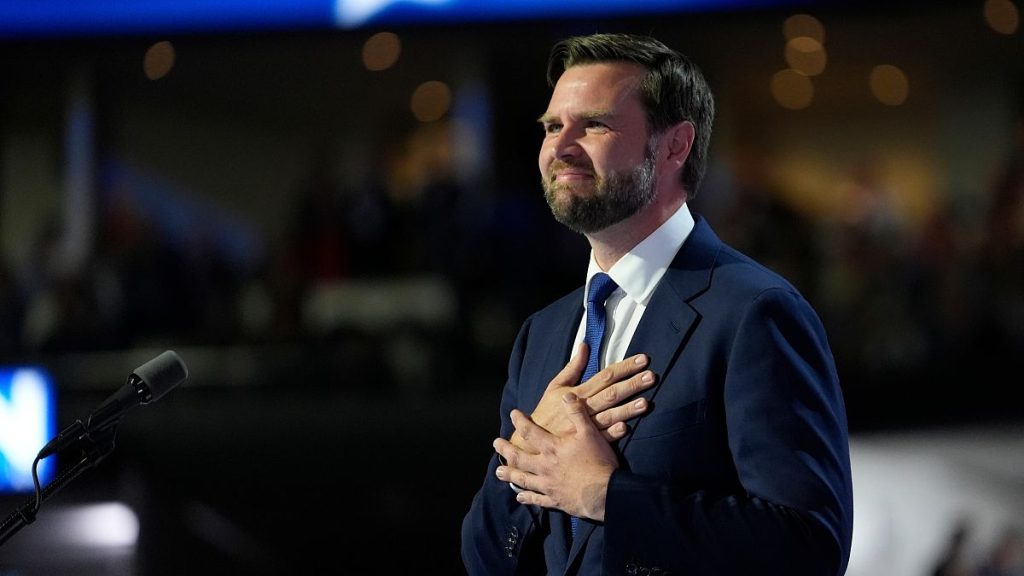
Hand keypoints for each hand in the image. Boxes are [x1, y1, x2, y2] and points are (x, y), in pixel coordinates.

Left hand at [495, 392, 617, 519]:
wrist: (605, 493)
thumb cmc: (598, 461)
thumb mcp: (590, 432)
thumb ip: (577, 413)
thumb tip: (566, 396)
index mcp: (552, 448)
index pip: (530, 432)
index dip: (520, 421)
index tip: (513, 414)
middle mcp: (545, 467)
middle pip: (519, 457)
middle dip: (506, 450)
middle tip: (496, 444)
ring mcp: (548, 485)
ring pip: (523, 479)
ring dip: (510, 474)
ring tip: (499, 472)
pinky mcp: (555, 500)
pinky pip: (537, 499)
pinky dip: (527, 497)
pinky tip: (520, 497)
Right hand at [510, 344, 654, 452]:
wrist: (532, 441)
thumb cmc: (546, 412)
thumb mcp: (554, 386)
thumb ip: (572, 367)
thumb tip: (585, 345)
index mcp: (577, 392)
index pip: (605, 375)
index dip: (625, 367)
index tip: (643, 359)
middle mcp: (583, 408)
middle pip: (611, 393)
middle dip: (632, 384)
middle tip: (651, 376)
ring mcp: (585, 427)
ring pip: (609, 415)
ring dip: (627, 409)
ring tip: (646, 403)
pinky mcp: (586, 443)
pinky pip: (601, 438)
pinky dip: (612, 432)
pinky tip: (626, 427)